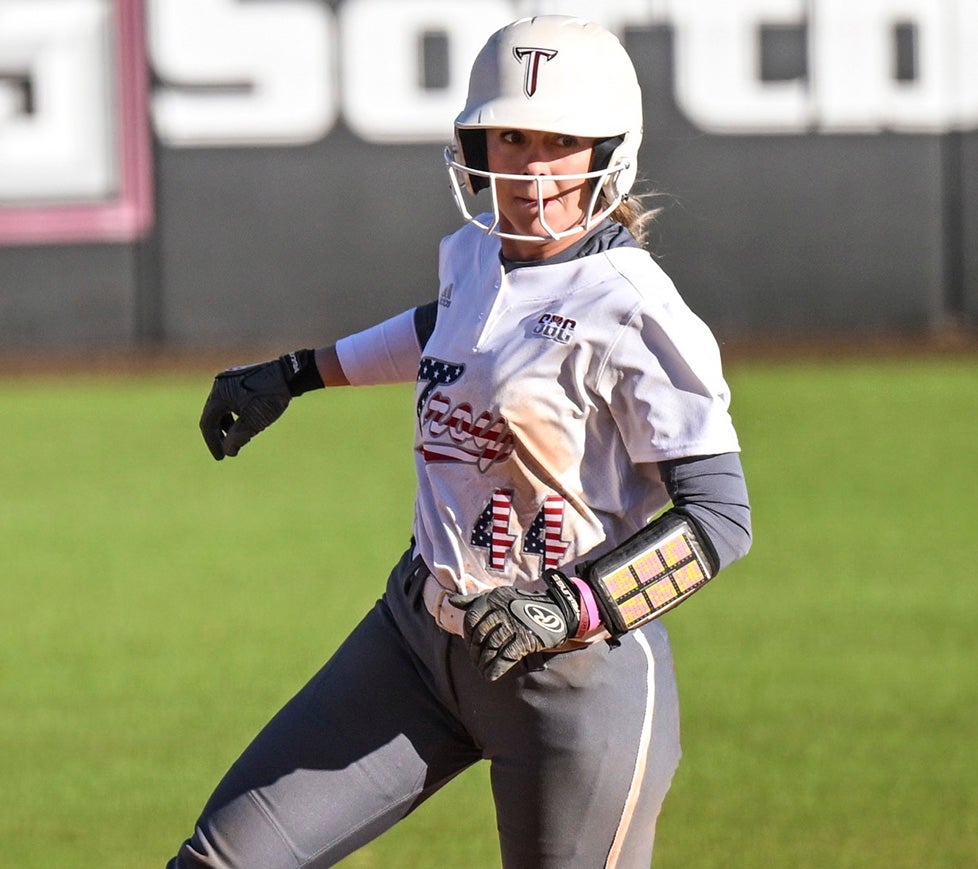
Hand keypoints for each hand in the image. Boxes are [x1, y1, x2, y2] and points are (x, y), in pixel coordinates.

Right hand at [199, 350, 322, 459]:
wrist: (289, 374)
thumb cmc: (270, 397)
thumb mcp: (253, 421)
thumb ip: (237, 438)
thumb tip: (227, 452)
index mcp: (218, 394)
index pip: (207, 423)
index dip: (212, 443)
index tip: (221, 457)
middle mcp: (219, 384)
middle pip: (213, 415)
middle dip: (220, 435)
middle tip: (228, 450)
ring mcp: (229, 379)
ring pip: (222, 407)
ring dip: (227, 425)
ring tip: (238, 438)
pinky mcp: (239, 377)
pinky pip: (230, 399)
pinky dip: (234, 413)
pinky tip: (245, 422)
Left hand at [449, 570, 579, 680]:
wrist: (557, 611)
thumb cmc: (522, 605)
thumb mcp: (498, 597)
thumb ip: (474, 601)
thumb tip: (451, 600)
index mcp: (493, 598)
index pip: (471, 618)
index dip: (467, 635)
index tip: (470, 646)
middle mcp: (502, 609)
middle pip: (480, 635)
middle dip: (475, 652)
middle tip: (475, 661)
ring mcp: (514, 624)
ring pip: (491, 647)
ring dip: (484, 663)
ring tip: (482, 670)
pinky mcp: (526, 639)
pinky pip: (506, 657)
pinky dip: (496, 669)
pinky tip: (491, 676)